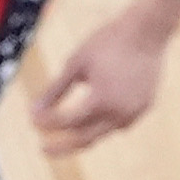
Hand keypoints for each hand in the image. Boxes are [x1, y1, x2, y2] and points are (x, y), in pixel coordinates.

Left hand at [28, 0, 179, 154]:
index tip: (32, 121)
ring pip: (104, 132)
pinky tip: (92, 121)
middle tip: (43, 150)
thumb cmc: (107, 43)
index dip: (46, 123)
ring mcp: (136, 111)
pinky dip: (103, 124)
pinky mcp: (146, 105)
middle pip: (85, 138)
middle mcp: (121, 111)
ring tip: (66, 136)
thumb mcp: (75, 65)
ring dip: (83, 135)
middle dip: (63, 146)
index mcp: (101, 100)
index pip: (66, 122)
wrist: (147, 30)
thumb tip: (33, 111)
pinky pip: (120, 123)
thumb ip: (55, 91)